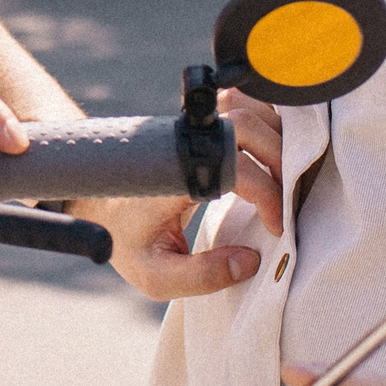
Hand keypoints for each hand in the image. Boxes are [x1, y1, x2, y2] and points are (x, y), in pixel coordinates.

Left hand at [90, 89, 287, 297]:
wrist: (95, 205)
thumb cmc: (125, 241)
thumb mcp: (155, 276)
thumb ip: (201, 276)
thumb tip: (250, 262)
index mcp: (174, 178)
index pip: (236, 169)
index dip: (268, 196)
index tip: (277, 227)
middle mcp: (183, 146)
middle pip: (247, 125)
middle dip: (281, 159)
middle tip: (291, 198)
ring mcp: (190, 132)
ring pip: (245, 108)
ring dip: (276, 136)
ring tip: (286, 177)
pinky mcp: (197, 131)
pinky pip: (237, 108)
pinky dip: (263, 124)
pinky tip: (270, 155)